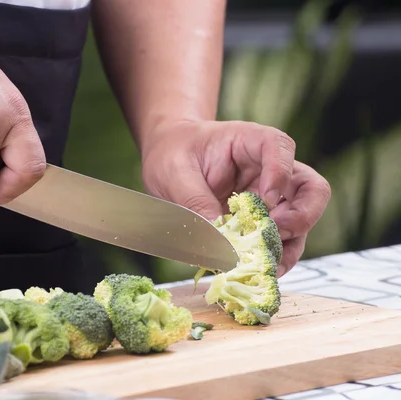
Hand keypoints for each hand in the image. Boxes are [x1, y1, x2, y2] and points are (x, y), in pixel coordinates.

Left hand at [140, 120, 330, 276]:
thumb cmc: (173, 154)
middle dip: (301, 216)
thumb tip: (217, 237)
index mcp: (249, 142)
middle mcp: (269, 170)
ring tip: (268, 265)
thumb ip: (194, 201)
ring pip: (301, 221)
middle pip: (310, 188)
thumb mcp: (175, 172)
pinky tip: (259, 270)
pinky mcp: (261, 221)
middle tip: (274, 235)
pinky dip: (274, 257)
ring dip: (290, 245)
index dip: (280, 172)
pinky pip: (280, 241)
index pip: (280, 147)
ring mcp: (270, 198)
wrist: (166, 160)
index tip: (266, 199)